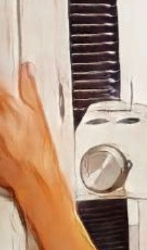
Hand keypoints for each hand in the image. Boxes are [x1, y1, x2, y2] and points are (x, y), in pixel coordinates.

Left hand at [0, 63, 61, 196]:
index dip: (3, 85)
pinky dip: (0, 132)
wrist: (35, 179)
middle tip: (9, 112)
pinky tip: (6, 138)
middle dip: (3, 106)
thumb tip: (27, 70)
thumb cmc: (41, 152)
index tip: (5, 89)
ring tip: (10, 127)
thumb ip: (29, 89)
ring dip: (2, 120)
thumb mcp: (40, 116)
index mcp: (9, 106)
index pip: (0, 86)